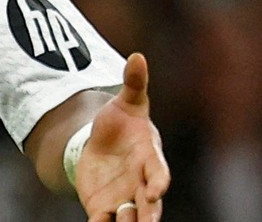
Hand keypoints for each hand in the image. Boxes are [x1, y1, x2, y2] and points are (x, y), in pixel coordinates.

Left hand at [76, 53, 170, 221]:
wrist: (103, 144)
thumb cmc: (122, 123)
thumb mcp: (126, 101)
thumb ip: (134, 83)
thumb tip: (137, 55)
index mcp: (149, 157)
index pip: (159, 172)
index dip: (158, 181)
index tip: (156, 190)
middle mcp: (140, 182)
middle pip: (150, 203)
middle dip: (149, 213)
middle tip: (147, 221)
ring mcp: (124, 197)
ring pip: (130, 216)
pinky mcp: (103, 206)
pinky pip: (105, 220)